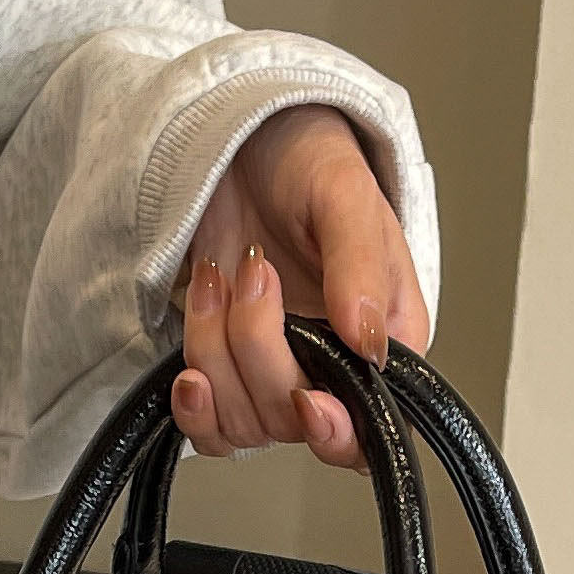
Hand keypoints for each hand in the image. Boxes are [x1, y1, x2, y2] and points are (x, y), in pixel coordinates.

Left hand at [172, 106, 430, 468]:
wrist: (240, 142)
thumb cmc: (307, 160)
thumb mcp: (344, 194)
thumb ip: (358, 265)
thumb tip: (368, 338)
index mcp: (384, 339)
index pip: (371, 427)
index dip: (338, 431)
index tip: (307, 400)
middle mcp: (334, 369)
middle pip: (293, 419)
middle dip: (258, 349)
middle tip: (253, 271)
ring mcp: (277, 376)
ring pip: (244, 424)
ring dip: (215, 356)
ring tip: (216, 280)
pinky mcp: (228, 374)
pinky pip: (209, 429)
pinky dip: (193, 404)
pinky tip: (189, 364)